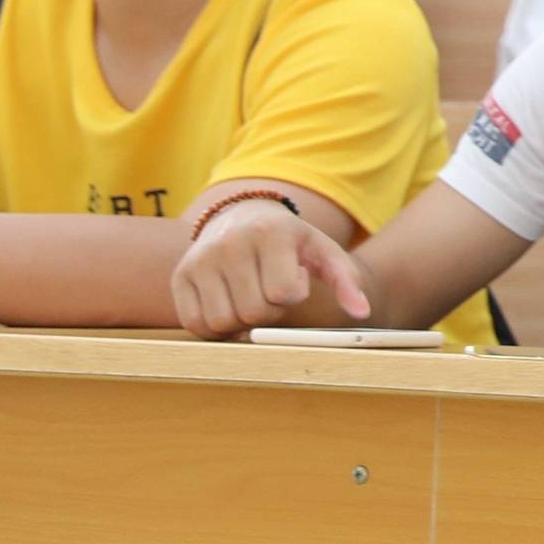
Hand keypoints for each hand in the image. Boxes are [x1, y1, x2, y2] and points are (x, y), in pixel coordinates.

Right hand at [171, 202, 370, 336]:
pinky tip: (230, 307)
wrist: (241, 216)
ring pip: (222, 322)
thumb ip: (346, 279)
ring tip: (251, 299)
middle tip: (271, 293)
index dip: (293, 296)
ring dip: (241, 322)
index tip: (294, 278)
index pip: (281, 294)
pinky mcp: (180, 276)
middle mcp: (229, 243)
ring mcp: (199, 260)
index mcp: (270, 233)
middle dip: (268, 312)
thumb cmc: (289, 241)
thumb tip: (362, 312)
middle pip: (252, 312)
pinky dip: (215, 327)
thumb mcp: (322, 251)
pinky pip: (194, 324)